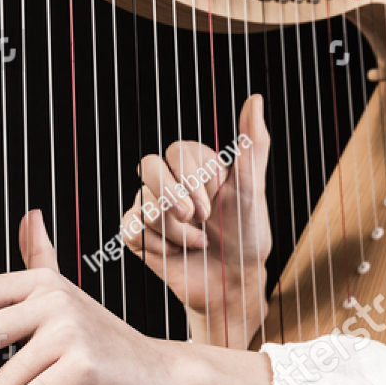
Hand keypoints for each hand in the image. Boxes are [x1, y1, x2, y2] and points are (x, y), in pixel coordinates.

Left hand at [0, 210, 271, 384]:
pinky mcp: (79, 368)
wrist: (163, 378)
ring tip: (64, 383)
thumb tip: (29, 214)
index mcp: (41, 282)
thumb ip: (41, 258)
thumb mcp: (68, 297)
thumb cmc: (107, 344)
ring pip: (2, 384)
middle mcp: (51, 299)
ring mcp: (66, 332)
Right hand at [122, 94, 271, 346]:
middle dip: (174, 197)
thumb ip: (252, 144)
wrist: (232, 286)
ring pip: (144, 204)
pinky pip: (131, 228)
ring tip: (198, 244)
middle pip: (148, 166)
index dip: (192, 178)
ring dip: (176, 232)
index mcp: (195, 166)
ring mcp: (152, 207)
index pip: (176, 150)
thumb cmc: (248, 238)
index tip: (215, 203)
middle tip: (200, 220)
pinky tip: (175, 254)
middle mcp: (170, 182)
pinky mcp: (139, 235)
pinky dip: (157, 245)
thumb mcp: (252, 190)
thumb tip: (255, 98)